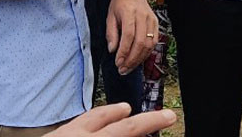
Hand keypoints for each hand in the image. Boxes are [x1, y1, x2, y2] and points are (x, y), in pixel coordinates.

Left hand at [45, 104, 175, 136]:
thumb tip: (124, 129)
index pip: (124, 131)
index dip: (149, 123)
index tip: (169, 118)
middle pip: (110, 123)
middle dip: (137, 119)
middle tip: (158, 115)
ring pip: (86, 122)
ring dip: (109, 116)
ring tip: (122, 111)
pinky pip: (71, 130)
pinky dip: (87, 127)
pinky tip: (87, 130)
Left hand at [107, 0, 157, 74]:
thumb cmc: (120, 3)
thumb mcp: (110, 16)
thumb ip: (111, 33)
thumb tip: (112, 50)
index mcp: (130, 13)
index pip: (129, 36)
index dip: (124, 51)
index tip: (117, 63)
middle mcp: (143, 16)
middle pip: (140, 42)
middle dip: (131, 59)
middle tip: (123, 69)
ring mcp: (151, 19)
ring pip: (149, 43)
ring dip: (140, 58)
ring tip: (129, 67)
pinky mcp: (156, 22)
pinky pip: (154, 40)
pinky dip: (147, 52)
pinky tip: (139, 58)